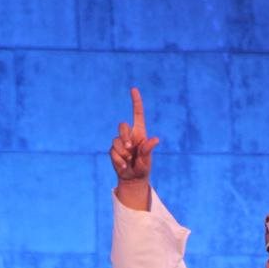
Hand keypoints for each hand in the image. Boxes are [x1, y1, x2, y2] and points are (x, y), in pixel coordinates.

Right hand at [110, 87, 159, 206]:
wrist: (132, 178)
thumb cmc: (143, 167)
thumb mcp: (147, 160)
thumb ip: (148, 150)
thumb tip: (155, 139)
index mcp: (140, 133)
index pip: (137, 114)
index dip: (136, 102)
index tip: (134, 89)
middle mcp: (129, 135)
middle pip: (122, 126)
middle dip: (124, 137)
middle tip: (131, 148)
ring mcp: (120, 142)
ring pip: (116, 140)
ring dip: (123, 152)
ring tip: (129, 161)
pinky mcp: (113, 150)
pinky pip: (113, 152)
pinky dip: (118, 160)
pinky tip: (124, 166)